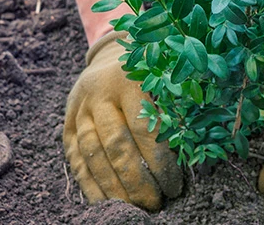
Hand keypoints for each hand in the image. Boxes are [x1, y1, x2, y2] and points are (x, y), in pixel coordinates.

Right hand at [63, 31, 182, 209]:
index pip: (144, 128)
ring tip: (133, 207)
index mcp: (128, 79)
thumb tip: (195, 147)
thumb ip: (177, 104)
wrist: (111, 57)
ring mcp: (79, 109)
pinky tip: (106, 203)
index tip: (175, 185)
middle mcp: (99, 93)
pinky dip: (89, 184)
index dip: (159, 162)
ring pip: (92, 154)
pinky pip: (75, 159)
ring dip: (113, 187)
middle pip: (116, 145)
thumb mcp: (165, 77)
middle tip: (155, 203)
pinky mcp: (67, 124)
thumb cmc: (150, 73)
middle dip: (136, 180)